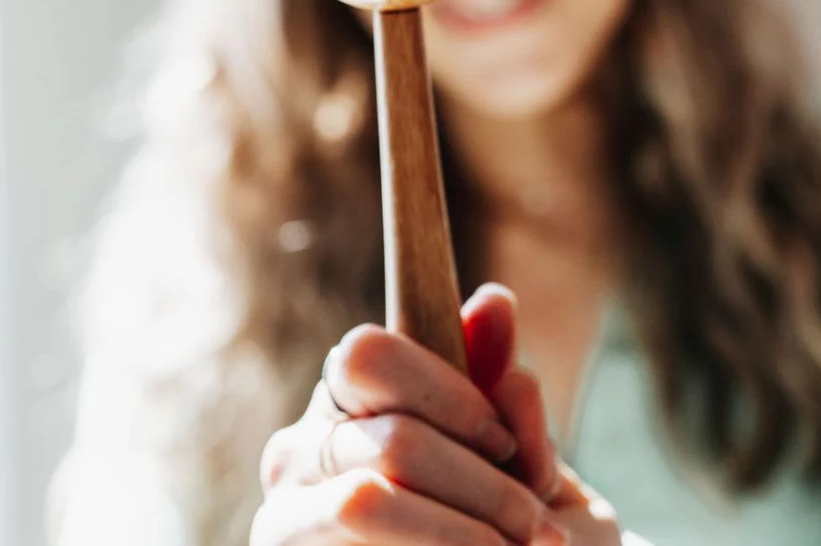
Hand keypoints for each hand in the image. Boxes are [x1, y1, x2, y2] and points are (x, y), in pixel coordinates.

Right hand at [251, 284, 623, 544]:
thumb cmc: (505, 528)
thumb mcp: (522, 460)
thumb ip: (505, 391)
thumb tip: (494, 299)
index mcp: (351, 394)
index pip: (368, 355)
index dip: (443, 391)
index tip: (502, 439)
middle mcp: (304, 445)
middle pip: (391, 438)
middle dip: (480, 484)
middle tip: (534, 523)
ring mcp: (285, 513)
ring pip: (368, 501)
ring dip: (461, 532)